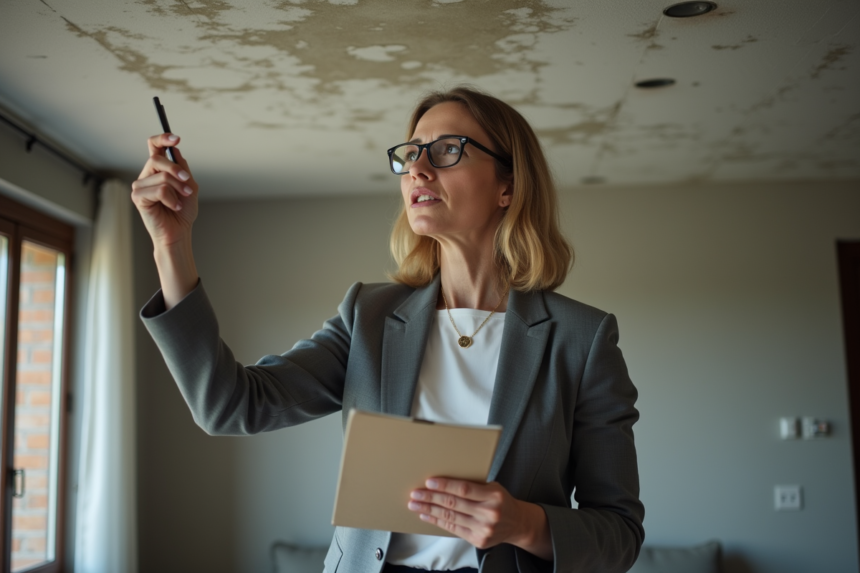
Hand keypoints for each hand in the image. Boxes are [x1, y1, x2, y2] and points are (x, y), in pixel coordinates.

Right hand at [131, 133, 199, 307]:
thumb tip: (175, 151)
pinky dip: (172, 199)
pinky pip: (159, 190)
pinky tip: (174, 207)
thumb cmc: (183, 211)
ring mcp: (140, 186)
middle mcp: (146, 175)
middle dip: (176, 170)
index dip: (163, 139)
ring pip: (161, 177)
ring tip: (183, 200)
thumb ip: (183, 169)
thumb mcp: (189, 186)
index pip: (154, 147)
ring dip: (178, 188)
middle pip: (157, 160)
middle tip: (187, 181)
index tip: (176, 138)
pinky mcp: (138, 198)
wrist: (179, 233)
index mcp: (157, 170)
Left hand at [407, 478, 552, 559]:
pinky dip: (438, 522)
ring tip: (415, 505)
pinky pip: (453, 529)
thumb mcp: (493, 487)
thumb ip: (473, 485)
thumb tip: (445, 480)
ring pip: (450, 517)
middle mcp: (489, 513)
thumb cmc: (501, 501)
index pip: (464, 489)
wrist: (517, 523)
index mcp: (494, 495)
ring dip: (429, 511)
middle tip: (415, 494)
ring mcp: (484, 529)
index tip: (429, 482)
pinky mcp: (478, 540)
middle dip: (431, 498)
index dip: (445, 485)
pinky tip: (427, 516)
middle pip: (454, 504)